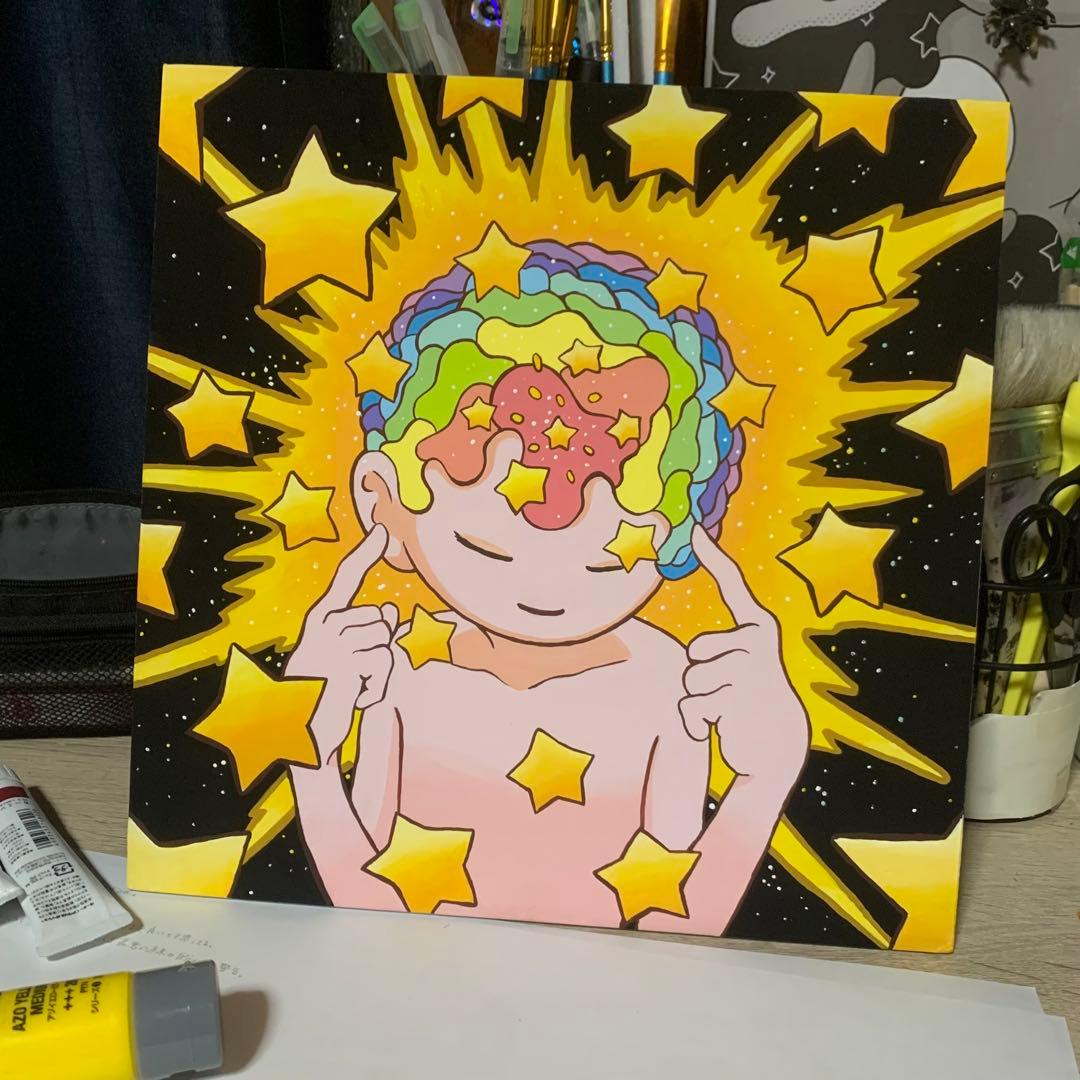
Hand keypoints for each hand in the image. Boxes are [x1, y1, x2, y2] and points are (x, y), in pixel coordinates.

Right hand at [286, 525, 398, 759]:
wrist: (298, 735)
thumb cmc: (323, 694)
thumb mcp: (346, 658)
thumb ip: (367, 633)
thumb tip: (393, 613)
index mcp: (321, 618)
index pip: (347, 577)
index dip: (365, 552)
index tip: (381, 526)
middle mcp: (323, 623)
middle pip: (383, 620)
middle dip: (380, 649)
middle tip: (353, 676)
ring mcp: (332, 641)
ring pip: (386, 641)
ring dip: (379, 671)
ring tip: (351, 688)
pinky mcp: (343, 661)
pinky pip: (385, 663)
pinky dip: (378, 686)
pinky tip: (354, 698)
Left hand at [680, 525, 808, 784]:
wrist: (776, 745)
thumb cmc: (748, 699)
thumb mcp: (738, 668)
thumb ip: (716, 650)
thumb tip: (690, 648)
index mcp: (757, 626)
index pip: (732, 583)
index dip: (712, 555)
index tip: (693, 528)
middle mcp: (756, 640)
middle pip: (693, 651)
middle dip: (697, 674)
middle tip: (726, 691)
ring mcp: (748, 668)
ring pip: (689, 678)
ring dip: (696, 699)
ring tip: (725, 707)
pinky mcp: (735, 699)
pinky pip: (689, 707)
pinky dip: (694, 723)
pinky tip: (718, 727)